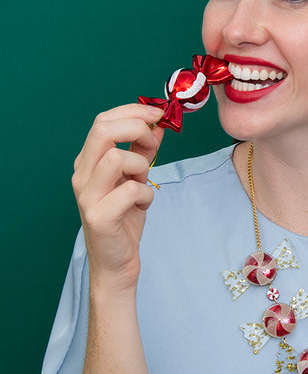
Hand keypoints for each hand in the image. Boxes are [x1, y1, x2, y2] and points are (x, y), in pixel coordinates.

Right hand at [72, 103, 164, 294]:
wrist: (116, 261)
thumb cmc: (125, 217)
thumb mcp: (136, 177)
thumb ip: (144, 150)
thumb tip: (159, 125)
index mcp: (88, 161)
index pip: (103, 120)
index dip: (133, 111)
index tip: (158, 114)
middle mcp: (82, 175)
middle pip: (103, 130)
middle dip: (137, 128)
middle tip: (154, 144)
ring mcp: (87, 195)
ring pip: (116, 157)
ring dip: (141, 165)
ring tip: (144, 181)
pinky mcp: (99, 216)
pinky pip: (130, 190)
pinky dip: (146, 194)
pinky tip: (143, 204)